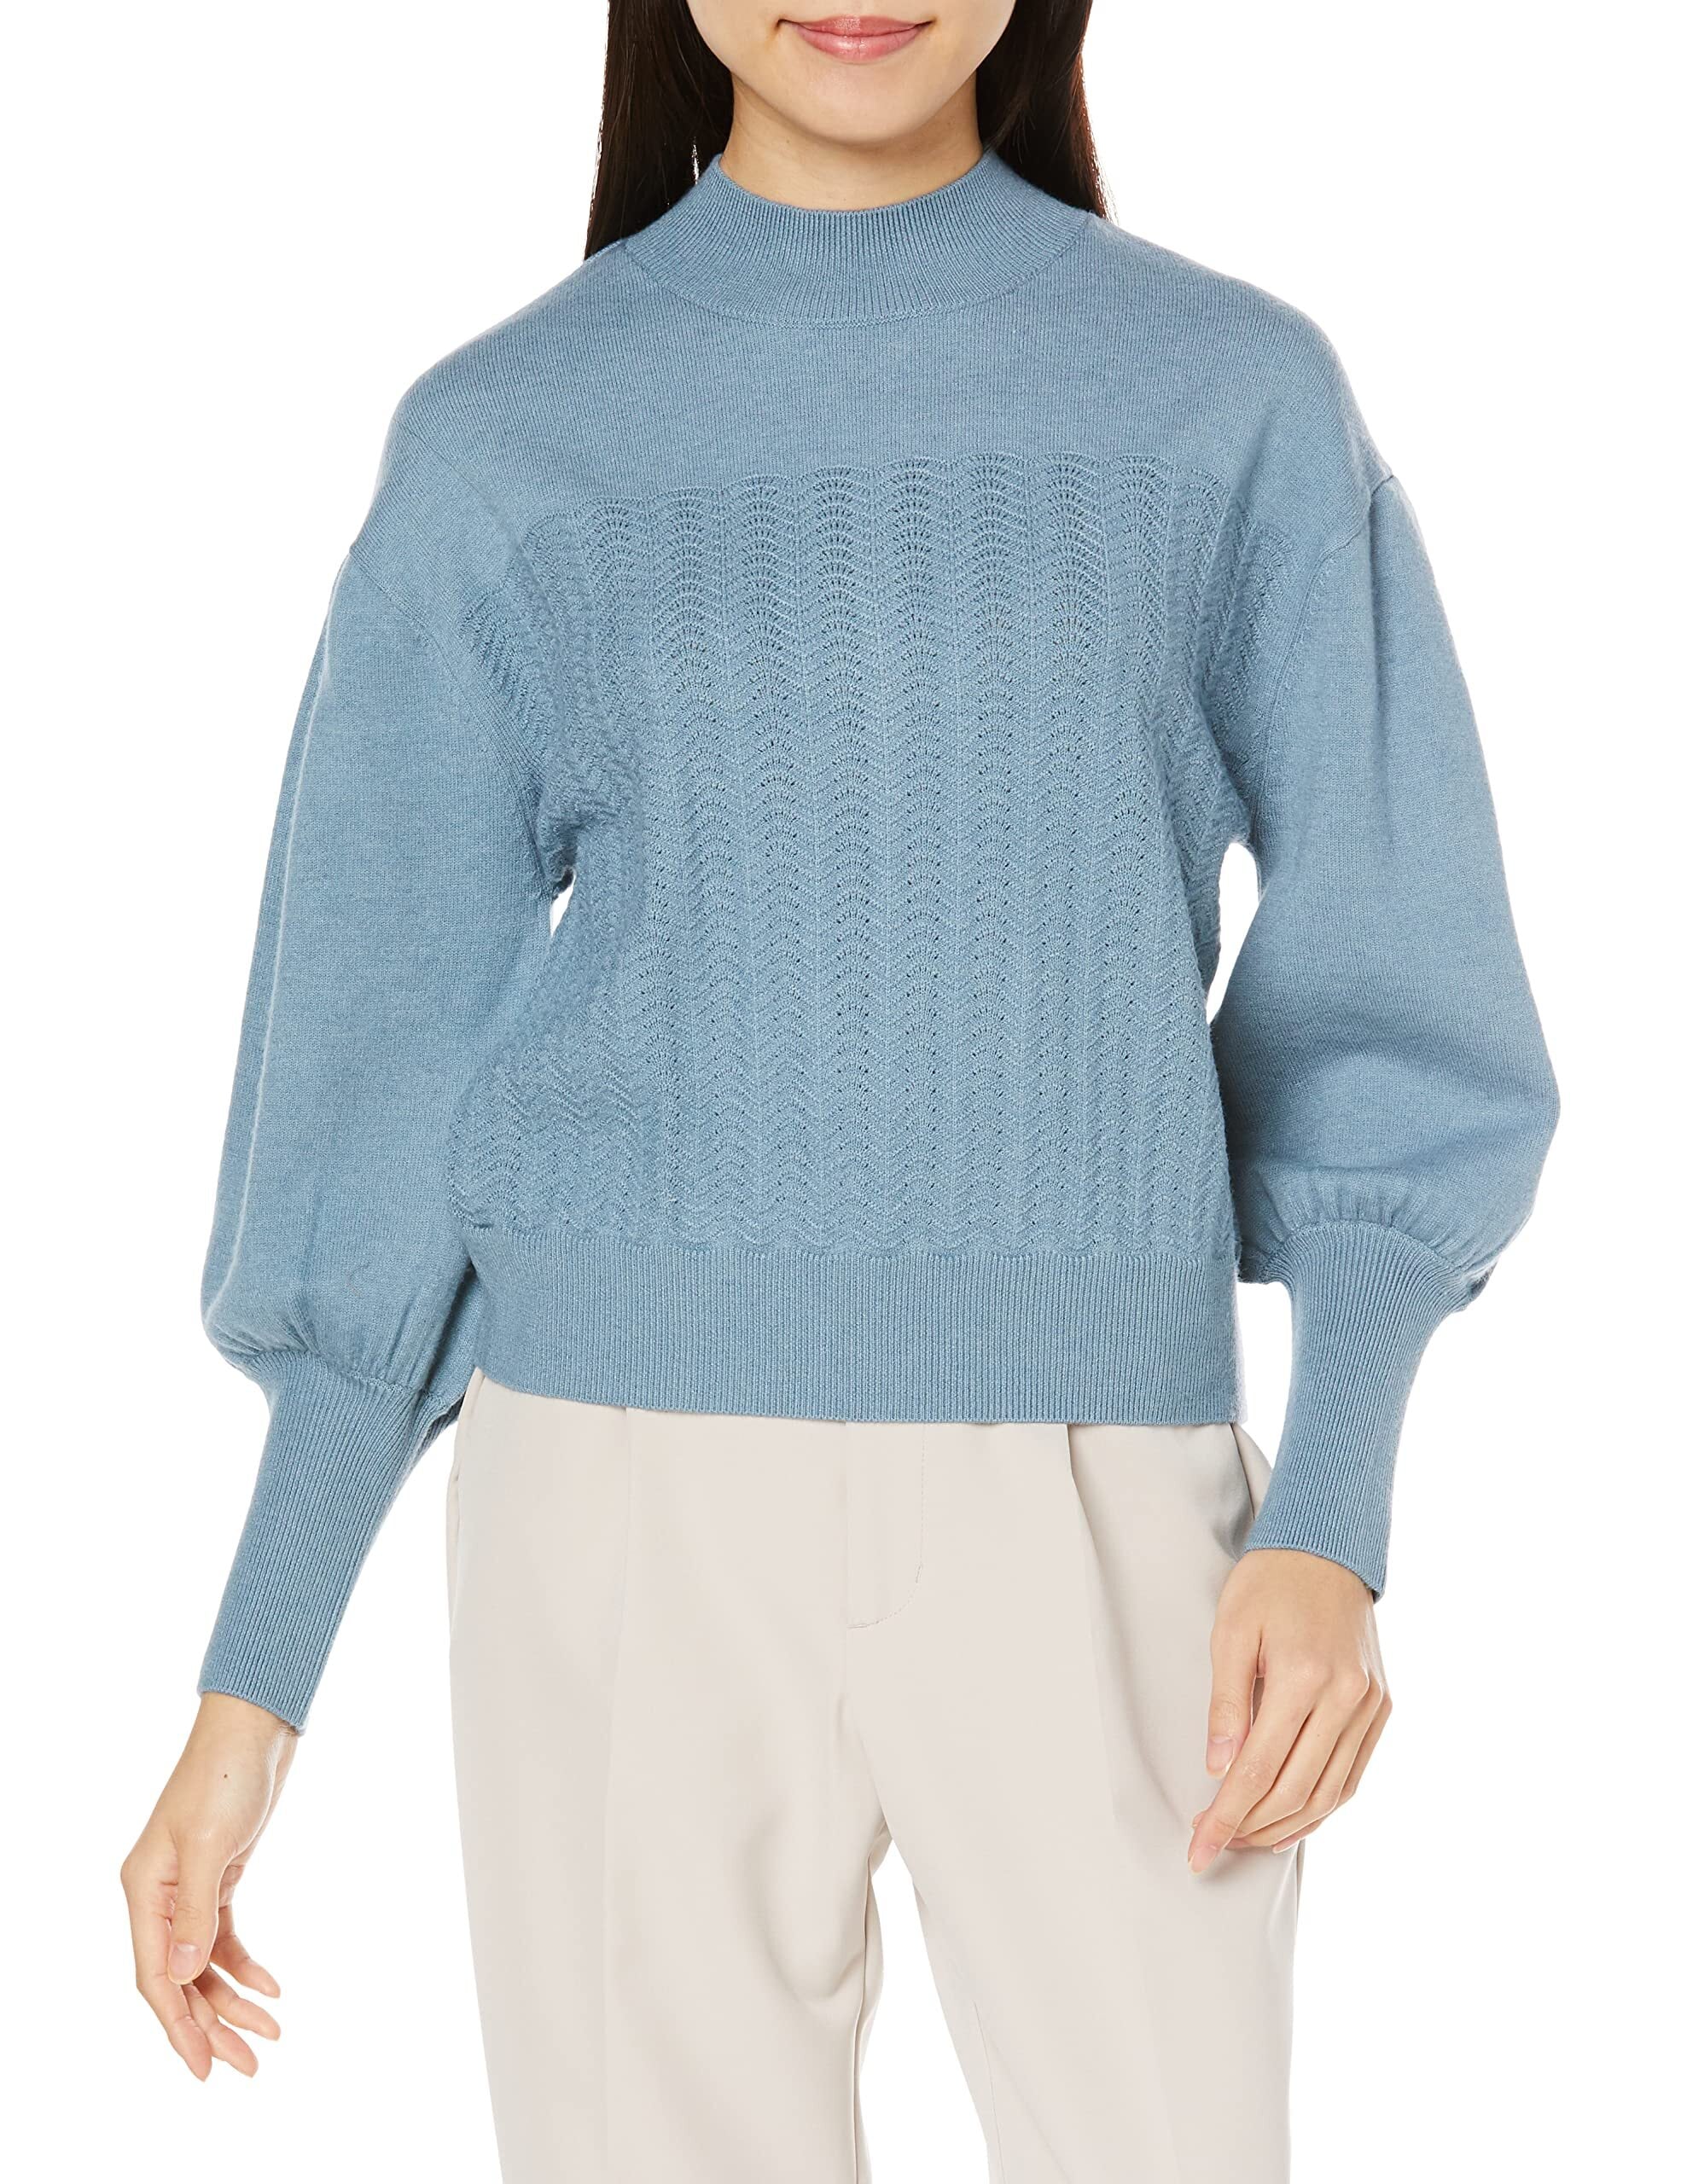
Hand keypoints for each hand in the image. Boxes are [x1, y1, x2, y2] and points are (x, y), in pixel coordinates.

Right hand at [121, 1693, 296, 2077]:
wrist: (254, 1728)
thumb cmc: (225, 1775)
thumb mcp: (210, 1843)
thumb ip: (196, 1911)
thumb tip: (185, 1975)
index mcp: (144, 1891)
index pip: (157, 1976)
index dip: (178, 2027)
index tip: (204, 2069)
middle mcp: (160, 1895)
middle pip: (181, 1979)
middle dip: (211, 2026)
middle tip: (250, 2064)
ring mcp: (189, 1887)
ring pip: (204, 1964)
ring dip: (232, 2000)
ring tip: (270, 2034)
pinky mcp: (219, 1876)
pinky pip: (224, 1936)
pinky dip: (243, 1964)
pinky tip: (270, 1987)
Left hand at [1188, 1548, 1390, 1873]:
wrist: (1326, 1550)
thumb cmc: (1269, 1585)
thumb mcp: (1230, 1632)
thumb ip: (1226, 1704)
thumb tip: (1218, 1770)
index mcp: (1302, 1676)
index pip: (1257, 1770)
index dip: (1225, 1816)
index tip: (1198, 1847)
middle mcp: (1345, 1697)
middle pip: (1295, 1791)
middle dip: (1249, 1828)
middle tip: (1212, 1842)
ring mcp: (1370, 1706)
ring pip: (1329, 1794)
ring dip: (1284, 1826)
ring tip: (1244, 1838)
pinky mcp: (1381, 1709)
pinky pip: (1352, 1776)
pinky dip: (1321, 1807)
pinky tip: (1289, 1821)